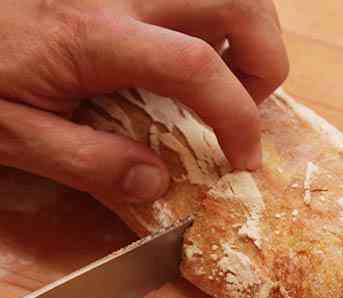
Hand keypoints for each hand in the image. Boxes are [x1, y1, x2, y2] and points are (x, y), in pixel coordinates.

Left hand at [0, 0, 288, 201]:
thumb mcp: (5, 132)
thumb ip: (86, 161)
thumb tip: (156, 181)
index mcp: (93, 36)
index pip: (200, 69)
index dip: (240, 119)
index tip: (242, 159)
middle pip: (235, 0)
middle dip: (264, 56)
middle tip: (243, 100)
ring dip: (239, 21)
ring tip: (221, 64)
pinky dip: (198, 9)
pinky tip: (179, 37)